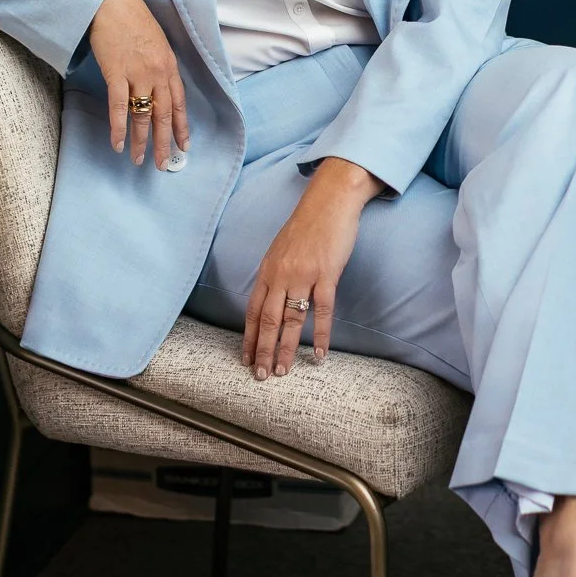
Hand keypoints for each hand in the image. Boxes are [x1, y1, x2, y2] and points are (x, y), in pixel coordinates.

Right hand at [88, 0, 189, 168]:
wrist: (112, 2)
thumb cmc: (132, 18)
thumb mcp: (156, 42)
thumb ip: (160, 65)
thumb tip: (157, 86)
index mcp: (169, 65)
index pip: (179, 103)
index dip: (181, 126)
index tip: (184, 145)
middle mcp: (158, 73)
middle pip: (164, 115)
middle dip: (164, 142)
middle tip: (163, 164)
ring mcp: (138, 74)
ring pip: (143, 115)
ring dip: (141, 141)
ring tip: (139, 160)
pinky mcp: (116, 73)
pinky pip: (119, 107)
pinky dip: (119, 127)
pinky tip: (118, 144)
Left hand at [244, 159, 382, 378]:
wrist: (330, 201)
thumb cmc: (308, 223)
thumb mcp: (282, 248)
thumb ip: (276, 273)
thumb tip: (271, 297)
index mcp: (268, 269)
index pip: (252, 310)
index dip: (248, 337)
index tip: (245, 358)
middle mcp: (281, 274)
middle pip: (267, 320)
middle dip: (262, 350)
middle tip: (260, 375)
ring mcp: (303, 275)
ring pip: (290, 320)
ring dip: (285, 348)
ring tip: (282, 371)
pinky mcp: (326, 274)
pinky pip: (322, 310)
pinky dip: (319, 334)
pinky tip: (317, 354)